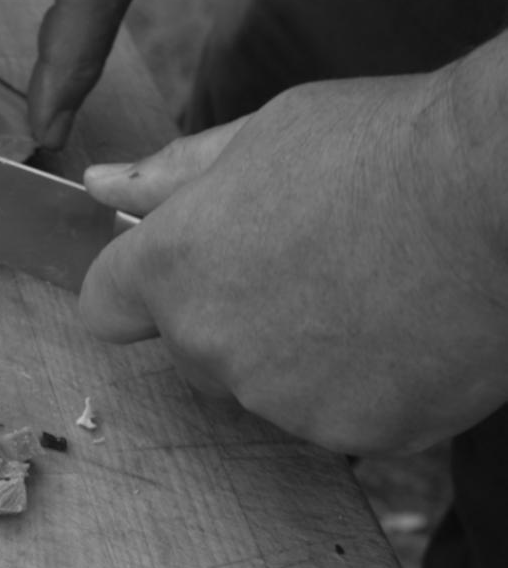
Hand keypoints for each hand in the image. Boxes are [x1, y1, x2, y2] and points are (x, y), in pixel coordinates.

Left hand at [78, 73, 507, 454]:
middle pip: (190, 351)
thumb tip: (100, 185)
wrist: (505, 196)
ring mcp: (281, 398)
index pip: (105, 307)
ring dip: (302, 354)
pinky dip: (370, 385)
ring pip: (268, 388)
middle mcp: (210, 344)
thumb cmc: (389, 147)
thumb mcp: (264, 134)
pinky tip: (411, 328)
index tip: (177, 272)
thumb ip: (173, 176)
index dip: (136, 288)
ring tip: (374, 287)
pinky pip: (342, 414)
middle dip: (229, 317)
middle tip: (310, 260)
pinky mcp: (355, 432)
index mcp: (173, 267)